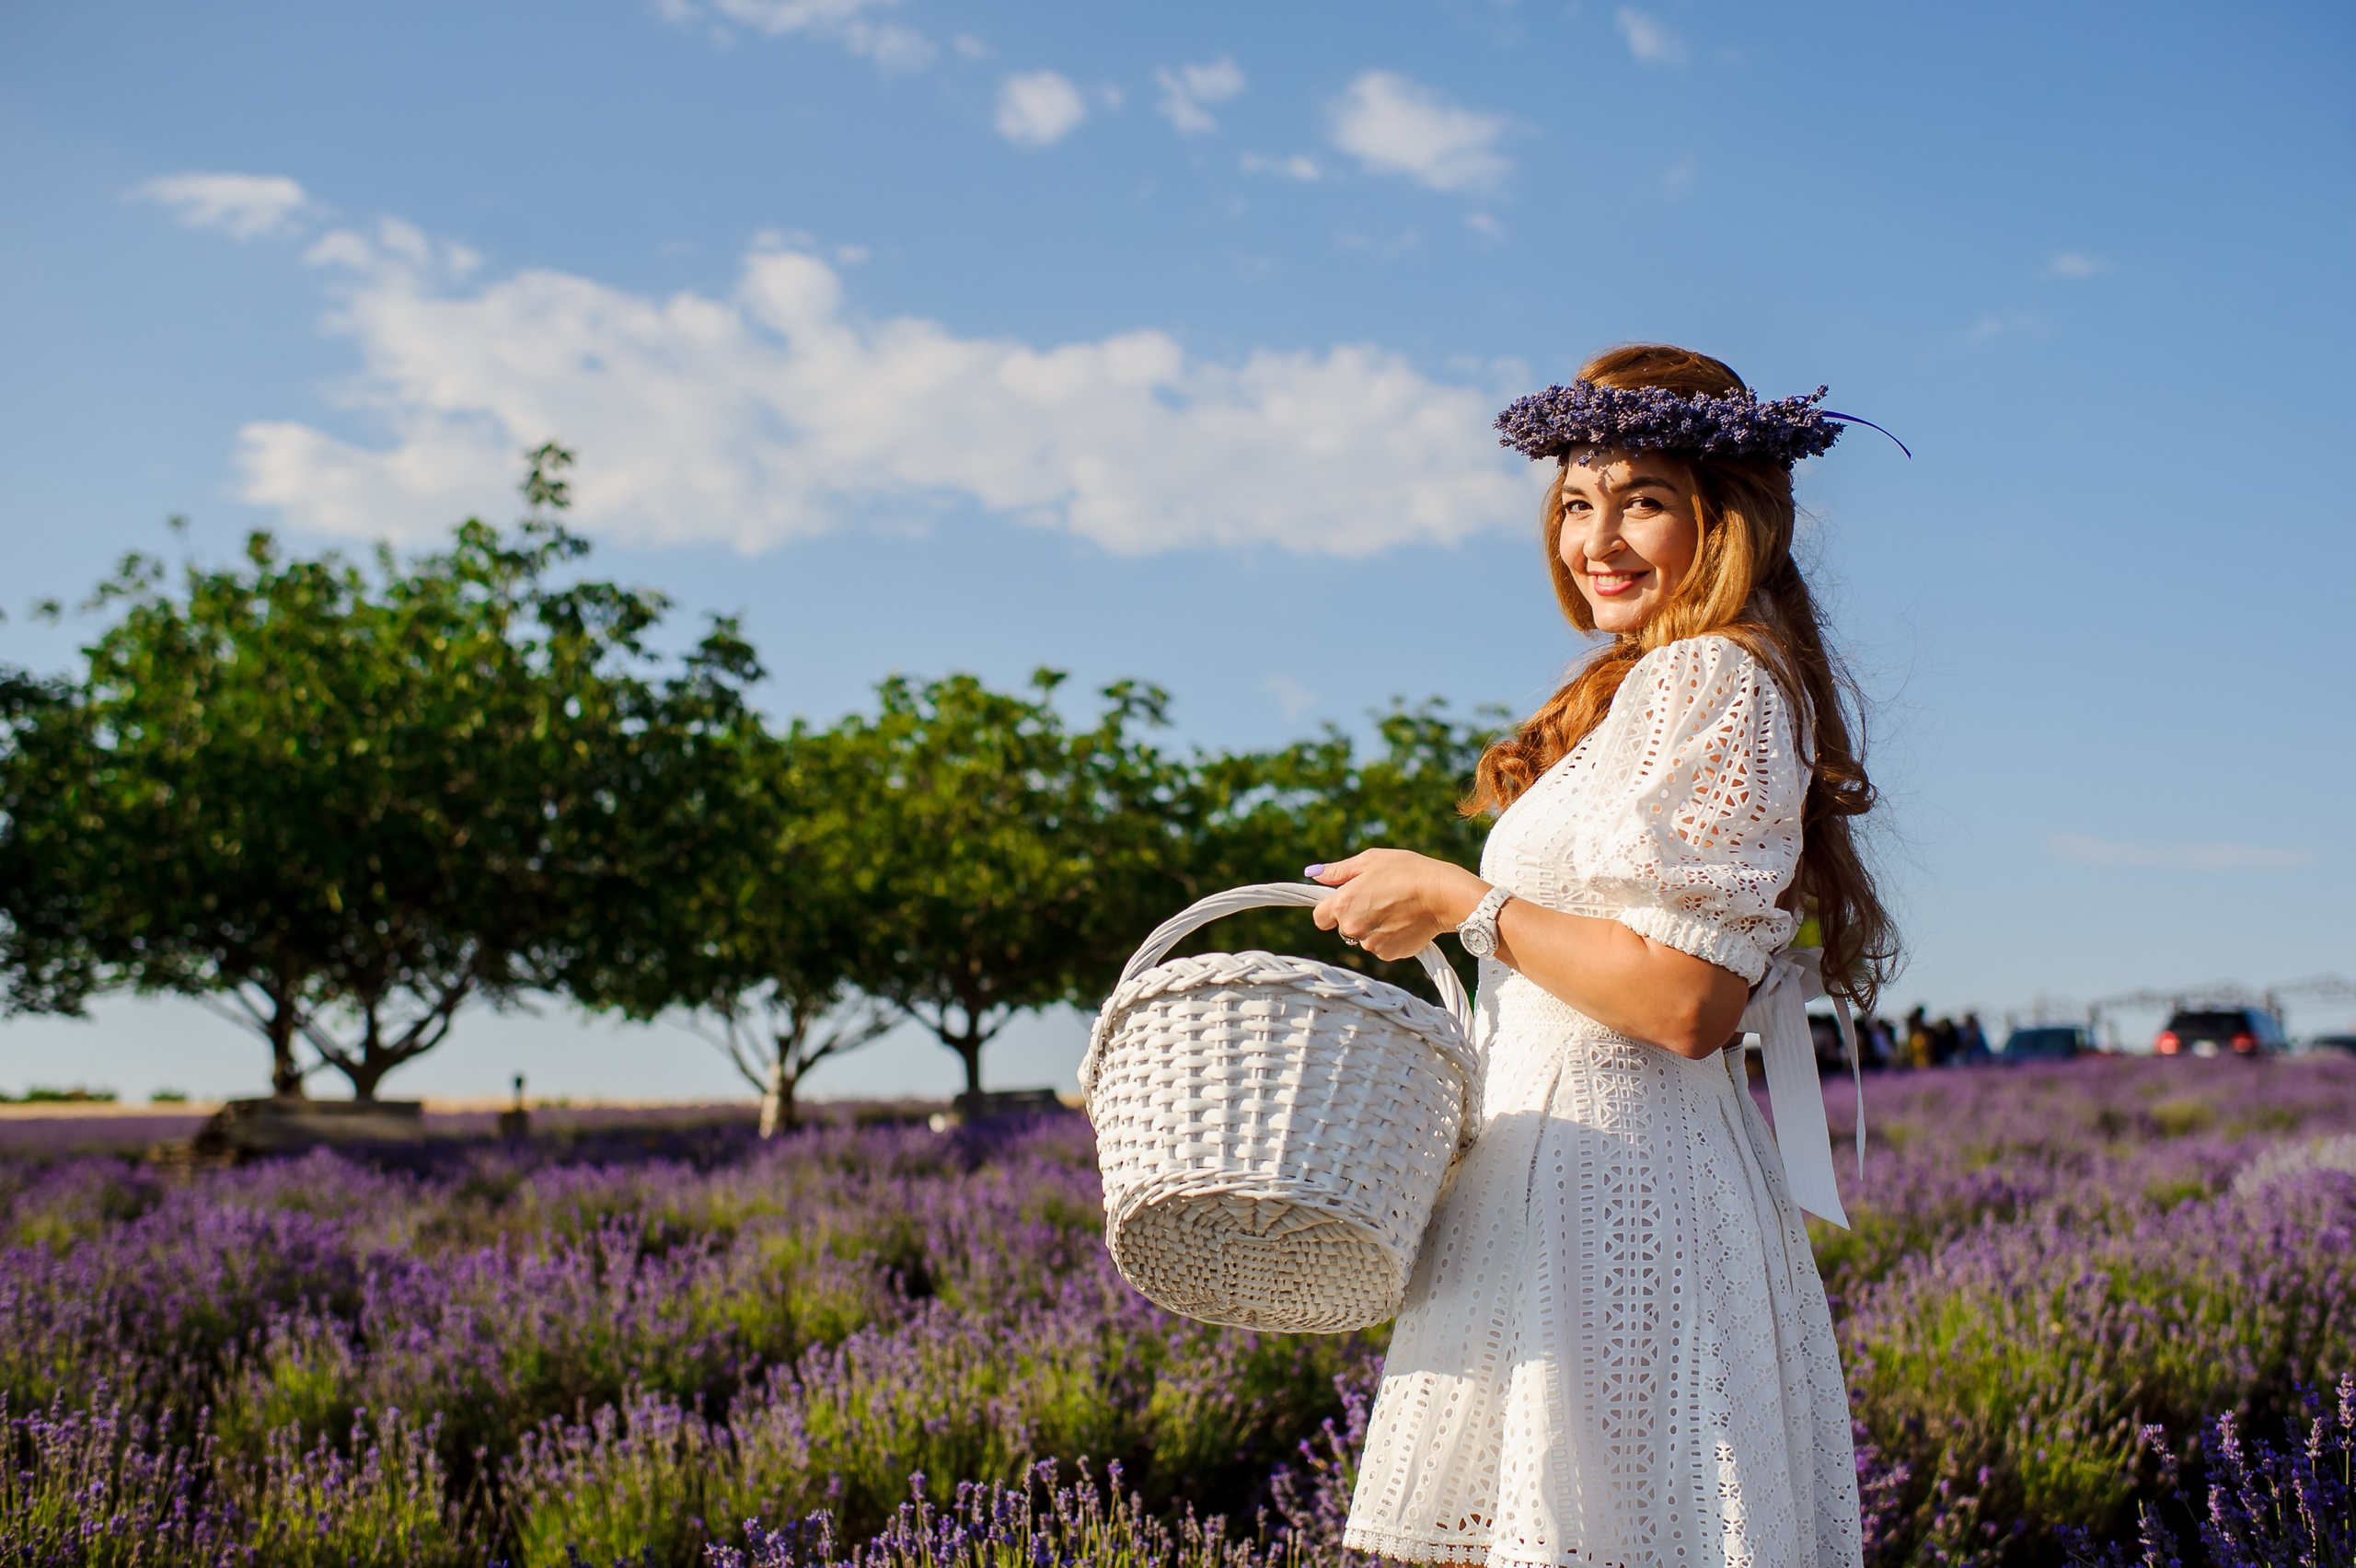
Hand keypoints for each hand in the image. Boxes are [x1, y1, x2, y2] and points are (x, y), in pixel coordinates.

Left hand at [1305, 850, 1489, 961]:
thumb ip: (1338, 870)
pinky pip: (1382, 948)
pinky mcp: (1388, 954)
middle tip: (1380, 900)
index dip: (1331, 910)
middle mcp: (1351, 927)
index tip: (1346, 902)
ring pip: (1364, 939)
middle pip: (1343, 928)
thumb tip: (1312, 873)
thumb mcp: (1371, 861)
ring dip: (1374, 928)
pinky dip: (1390, 938)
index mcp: (1342, 903)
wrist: (1443, 895)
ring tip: (1397, 909)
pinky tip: (1405, 922)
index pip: (1320, 917)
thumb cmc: (1407, 871)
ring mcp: (1370, 944)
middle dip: (1356, 917)